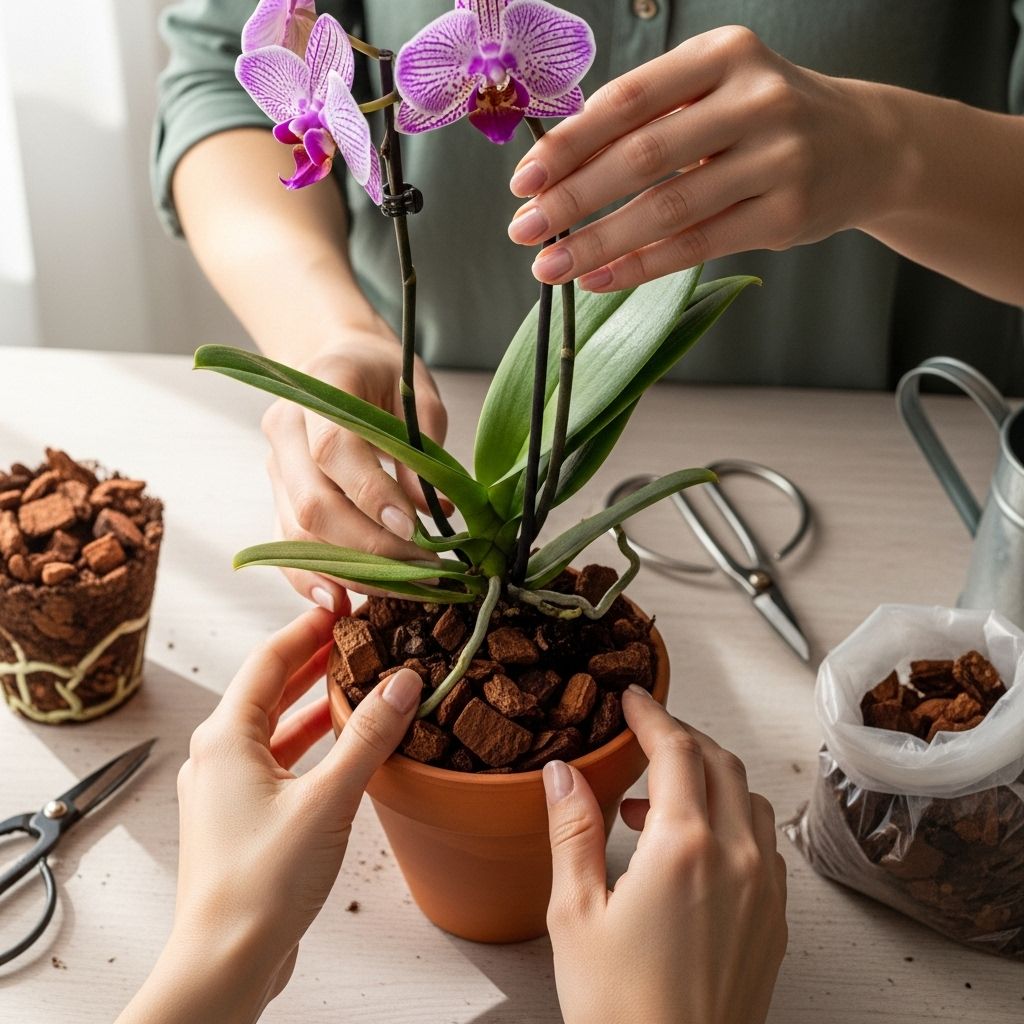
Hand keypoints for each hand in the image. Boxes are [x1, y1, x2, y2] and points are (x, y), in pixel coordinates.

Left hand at [118, 608, 423, 1023]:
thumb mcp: (327, 799)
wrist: (225, 962)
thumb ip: (368, 736)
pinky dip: (310, 744)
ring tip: (358, 682)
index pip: (269, 659)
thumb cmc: (261, 884)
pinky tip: (344, 746)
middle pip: (269, 688)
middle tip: (357, 637)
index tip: (344, 606)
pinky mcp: (242, 818)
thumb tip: (403, 682)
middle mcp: (218, 754)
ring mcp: (227, 788)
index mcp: (226, 737)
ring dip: (313, 704)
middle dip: (313, 661)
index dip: (308, 628)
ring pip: (275, 727)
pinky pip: (279, 761)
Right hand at [261, 322, 450, 608]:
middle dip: (368, 546)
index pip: (334, 450)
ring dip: (350, 570)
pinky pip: (286, 544)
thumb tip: (432, 511)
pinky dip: (311, 578)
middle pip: (312, 503)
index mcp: (318, 389)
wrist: (335, 358)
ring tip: (403, 589)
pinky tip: (343, 601)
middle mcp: (285, 429)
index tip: (413, 527)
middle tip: (423, 568)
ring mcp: (275, 465)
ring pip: (298, 532)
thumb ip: (422, 447)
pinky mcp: (277, 494)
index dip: (371, 494)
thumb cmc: (383, 373)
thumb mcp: (416, 394)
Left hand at [508, 25, 891, 291]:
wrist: (866, 145)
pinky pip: (697, 246)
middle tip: (524, 229)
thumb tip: (559, 166)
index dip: (570, 142)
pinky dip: (641, 266)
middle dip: (573, 199)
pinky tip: (600, 278)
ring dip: (599, 243)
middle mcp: (755, 99)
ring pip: (668, 210)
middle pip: (643, 156)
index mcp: (723, 55)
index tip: (524, 180)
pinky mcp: (786, 214)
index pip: (628, 99)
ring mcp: (777, 158)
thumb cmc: (765, 119)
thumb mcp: (715, 90)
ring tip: (550, 267)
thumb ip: (649, 117)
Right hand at [543, 685, 786, 1023]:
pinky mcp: (775, 920)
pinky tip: (695, 848)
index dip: (652, 714)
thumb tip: (563, 774)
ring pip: (748, 797)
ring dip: (708, 778)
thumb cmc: (621, 1011)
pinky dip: (732, 819)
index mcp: (684, 847)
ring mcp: (765, 889)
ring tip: (658, 801)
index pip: (676, 749)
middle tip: (644, 735)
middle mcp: (737, 858)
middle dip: (682, 737)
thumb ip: (572, 830)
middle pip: (720, 761)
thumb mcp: (574, 914)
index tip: (633, 698)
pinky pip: (764, 842)